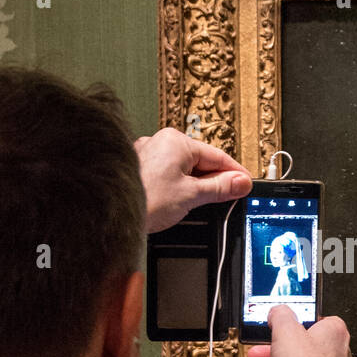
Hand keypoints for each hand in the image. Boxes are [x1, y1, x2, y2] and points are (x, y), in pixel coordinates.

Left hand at [135, 128, 252, 232]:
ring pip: (182, 170)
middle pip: (199, 162)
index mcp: (176, 141)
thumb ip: (220, 188)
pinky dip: (176, 188)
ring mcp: (147, 155)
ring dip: (194, 187)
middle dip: (213, 181)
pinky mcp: (138, 170)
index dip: (235, 173)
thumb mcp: (192, 196)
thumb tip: (240, 182)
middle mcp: (159, 142)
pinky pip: (166, 175)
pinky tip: (177, 203)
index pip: (217, 156)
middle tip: (228, 198)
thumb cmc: (145, 200)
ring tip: (199, 204)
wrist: (111, 215)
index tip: (246, 184)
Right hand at [246, 305, 354, 356]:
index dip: (292, 323)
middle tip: (258, 351)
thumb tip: (277, 312)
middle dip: (273, 351)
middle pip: (299, 348)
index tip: (277, 325)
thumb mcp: (286, 330)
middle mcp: (334, 355)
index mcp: (333, 333)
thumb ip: (280, 316)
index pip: (314, 321)